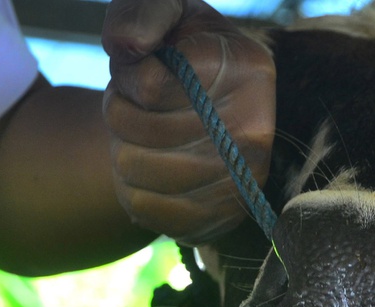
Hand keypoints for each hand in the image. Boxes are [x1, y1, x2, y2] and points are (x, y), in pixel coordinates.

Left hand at [103, 0, 274, 244]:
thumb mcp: (168, 11)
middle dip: (120, 112)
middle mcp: (254, 130)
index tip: (140, 69)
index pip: (151, 86)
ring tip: (141, 134)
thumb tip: (128, 45)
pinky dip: (132, 187)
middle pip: (139, 132)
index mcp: (247, 70)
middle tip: (135, 104)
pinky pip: (144, 209)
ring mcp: (240, 182)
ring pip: (135, 170)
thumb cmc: (181, 52)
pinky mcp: (218, 219)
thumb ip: (145, 11)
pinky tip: (149, 168)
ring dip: (122, 149)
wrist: (207, 108)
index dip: (128, 77)